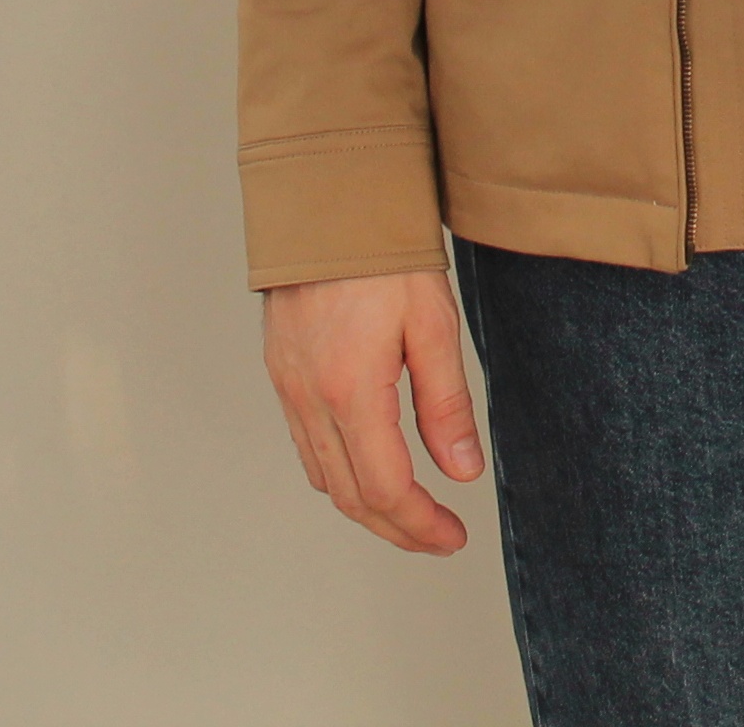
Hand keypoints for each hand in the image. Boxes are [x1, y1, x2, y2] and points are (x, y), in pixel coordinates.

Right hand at [261, 266, 484, 553]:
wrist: (328, 206)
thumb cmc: (383, 256)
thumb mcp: (433, 325)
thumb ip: (446, 404)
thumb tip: (462, 471)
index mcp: (350, 391)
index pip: (385, 489)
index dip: (421, 525)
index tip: (452, 537)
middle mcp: (309, 400)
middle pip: (351, 497)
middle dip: (397, 528)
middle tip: (438, 538)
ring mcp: (288, 389)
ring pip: (324, 478)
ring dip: (367, 507)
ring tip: (412, 512)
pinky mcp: (282, 375)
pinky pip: (307, 447)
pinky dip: (340, 474)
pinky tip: (370, 468)